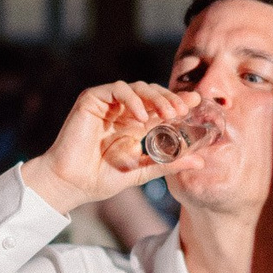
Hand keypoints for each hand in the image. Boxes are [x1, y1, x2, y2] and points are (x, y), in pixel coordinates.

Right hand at [21, 81, 206, 213]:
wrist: (72, 184)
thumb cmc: (101, 179)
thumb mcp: (143, 171)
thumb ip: (169, 163)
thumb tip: (200, 162)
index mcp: (134, 124)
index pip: (161, 107)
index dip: (179, 102)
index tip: (197, 104)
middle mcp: (123, 111)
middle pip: (152, 93)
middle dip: (170, 99)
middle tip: (183, 111)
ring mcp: (107, 103)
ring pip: (138, 88)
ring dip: (155, 98)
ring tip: (167, 115)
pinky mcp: (92, 99)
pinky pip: (117, 89)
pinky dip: (132, 99)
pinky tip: (140, 117)